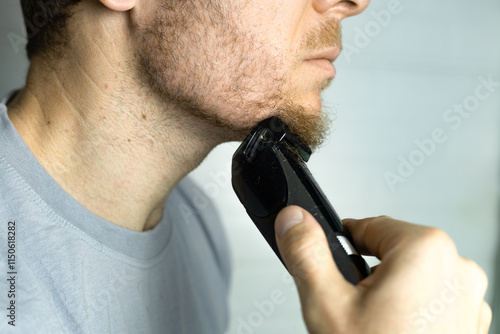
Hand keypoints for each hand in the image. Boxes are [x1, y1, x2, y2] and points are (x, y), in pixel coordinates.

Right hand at [274, 205, 491, 333]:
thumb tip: (294, 219)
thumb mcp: (327, 304)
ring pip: (410, 275)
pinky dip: (410, 309)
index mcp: (426, 250)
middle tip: (356, 309)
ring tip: (376, 326)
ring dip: (389, 292)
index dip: (344, 249)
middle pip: (391, 250)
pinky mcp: (469, 320)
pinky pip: (431, 297)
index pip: (369, 226)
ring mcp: (468, 297)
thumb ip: (306, 252)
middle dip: (368, 274)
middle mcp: (457, 268)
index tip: (338, 273)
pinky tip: (395, 333)